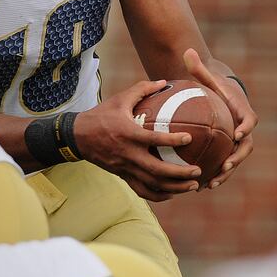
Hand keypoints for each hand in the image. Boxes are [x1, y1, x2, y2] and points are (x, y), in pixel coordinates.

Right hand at [74, 79, 201, 201]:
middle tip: (198, 170)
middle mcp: (128, 154)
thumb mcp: (120, 99)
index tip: (190, 138)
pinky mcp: (122, 175)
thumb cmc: (102, 115)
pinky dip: (159, 195)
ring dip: (175, 187)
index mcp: (129, 134)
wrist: (79, 136)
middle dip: (180, 173)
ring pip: (153, 184)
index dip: (173, 140)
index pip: (154, 140)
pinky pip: (142, 191)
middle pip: (157, 170)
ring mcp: (125, 168)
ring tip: (193, 185)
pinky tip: (172, 193)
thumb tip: (164, 82)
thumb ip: (142, 89)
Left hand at [183, 48, 257, 189]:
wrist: (220, 99)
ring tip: (212, 183)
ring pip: (235, 161)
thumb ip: (197, 66)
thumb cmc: (213, 86)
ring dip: (226, 173)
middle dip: (237, 158)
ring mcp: (236, 142)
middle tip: (225, 165)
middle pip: (245, 146)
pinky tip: (201, 186)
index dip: (246, 126)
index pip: (250, 120)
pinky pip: (224, 165)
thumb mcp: (206, 76)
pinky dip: (215, 175)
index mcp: (242, 111)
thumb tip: (186, 50)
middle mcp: (243, 129)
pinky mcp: (228, 151)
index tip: (239, 133)